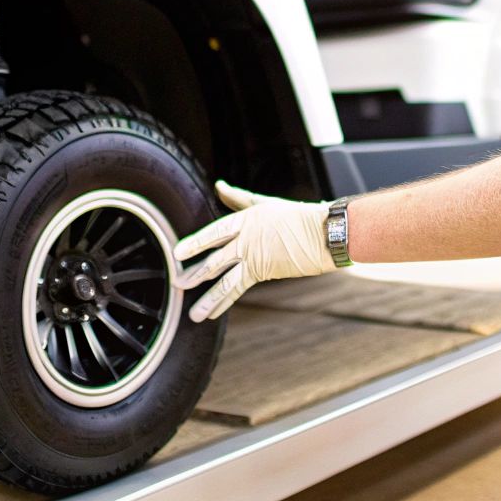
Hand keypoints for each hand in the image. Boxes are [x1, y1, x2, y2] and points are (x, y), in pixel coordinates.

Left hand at [175, 181, 335, 321]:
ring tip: (192, 313)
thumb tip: (219, 185)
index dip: (195, 243)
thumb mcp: (265, 204)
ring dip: (206, 296)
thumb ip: (239, 198)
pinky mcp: (261, 270)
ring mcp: (252, 254)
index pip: (213, 232)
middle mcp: (244, 236)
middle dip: (193, 272)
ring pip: (222, 277)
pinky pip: (237, 288)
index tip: (177, 253)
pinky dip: (223, 302)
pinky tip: (212, 314)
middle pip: (213, 256)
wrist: (323, 232)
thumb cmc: (300, 216)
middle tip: (177, 282)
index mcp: (244, 218)